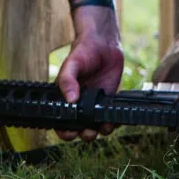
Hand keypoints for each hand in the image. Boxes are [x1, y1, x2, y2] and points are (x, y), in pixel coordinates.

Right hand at [55, 4, 123, 141]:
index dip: (65, 131)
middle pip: (80, 129)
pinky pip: (111, 117)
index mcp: (65, 98)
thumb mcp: (71, 64)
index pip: (61, 122)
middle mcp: (79, 104)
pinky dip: (114, 121)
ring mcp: (95, 104)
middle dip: (84, 134)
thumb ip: (67, 80)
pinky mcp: (109, 100)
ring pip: (97, 126)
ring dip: (101, 130)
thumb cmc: (82, 53)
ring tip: (105, 126)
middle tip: (89, 131)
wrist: (104, 44)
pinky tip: (116, 119)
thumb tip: (71, 100)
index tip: (71, 132)